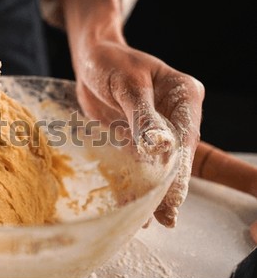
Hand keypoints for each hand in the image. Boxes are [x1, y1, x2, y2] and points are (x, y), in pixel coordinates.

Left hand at [76, 41, 203, 226]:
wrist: (92, 58)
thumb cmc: (111, 62)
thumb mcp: (128, 85)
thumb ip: (144, 116)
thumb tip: (160, 147)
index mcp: (183, 96)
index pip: (184, 138)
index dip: (178, 172)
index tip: (173, 200)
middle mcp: (174, 114)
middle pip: (174, 156)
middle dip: (169, 187)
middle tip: (166, 219)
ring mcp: (154, 127)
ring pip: (156, 163)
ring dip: (151, 189)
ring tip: (148, 218)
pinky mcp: (134, 135)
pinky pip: (135, 160)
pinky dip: (132, 179)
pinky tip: (129, 199)